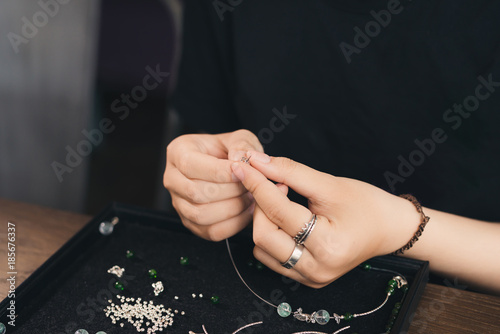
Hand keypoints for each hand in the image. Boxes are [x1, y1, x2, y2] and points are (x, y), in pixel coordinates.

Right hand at [163, 130, 262, 240]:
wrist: (228, 167)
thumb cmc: (231, 150)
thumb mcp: (239, 138)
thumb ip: (242, 144)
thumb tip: (239, 159)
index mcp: (178, 152)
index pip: (191, 165)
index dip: (220, 172)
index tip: (244, 172)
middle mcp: (172, 178)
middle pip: (196, 193)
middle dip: (230, 191)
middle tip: (251, 185)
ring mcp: (178, 203)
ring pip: (201, 215)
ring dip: (233, 208)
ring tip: (250, 197)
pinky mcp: (190, 222)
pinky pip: (210, 231)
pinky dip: (234, 224)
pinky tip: (246, 211)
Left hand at [231, 151, 419, 287]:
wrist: (389, 229)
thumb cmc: (366, 204)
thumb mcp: (329, 184)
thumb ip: (290, 172)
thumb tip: (256, 162)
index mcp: (327, 245)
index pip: (278, 212)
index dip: (257, 184)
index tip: (243, 165)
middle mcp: (317, 269)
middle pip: (263, 235)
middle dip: (261, 205)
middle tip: (277, 184)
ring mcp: (311, 278)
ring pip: (262, 249)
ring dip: (264, 220)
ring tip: (285, 202)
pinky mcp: (307, 279)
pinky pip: (272, 258)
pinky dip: (270, 235)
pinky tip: (285, 219)